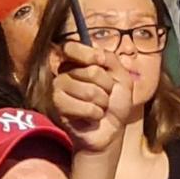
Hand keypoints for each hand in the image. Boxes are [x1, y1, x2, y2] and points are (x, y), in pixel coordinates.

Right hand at [48, 39, 130, 156]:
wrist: (111, 130)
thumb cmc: (115, 103)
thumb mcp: (122, 77)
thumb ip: (111, 59)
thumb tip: (98, 54)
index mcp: (76, 63)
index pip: (71, 47)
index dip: (87, 53)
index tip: (101, 61)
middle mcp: (63, 74)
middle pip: (92, 71)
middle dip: (107, 87)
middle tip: (105, 96)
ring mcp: (58, 91)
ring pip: (89, 91)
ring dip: (102, 103)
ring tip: (99, 108)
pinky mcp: (58, 109)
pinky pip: (85, 107)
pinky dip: (96, 114)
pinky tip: (92, 118)